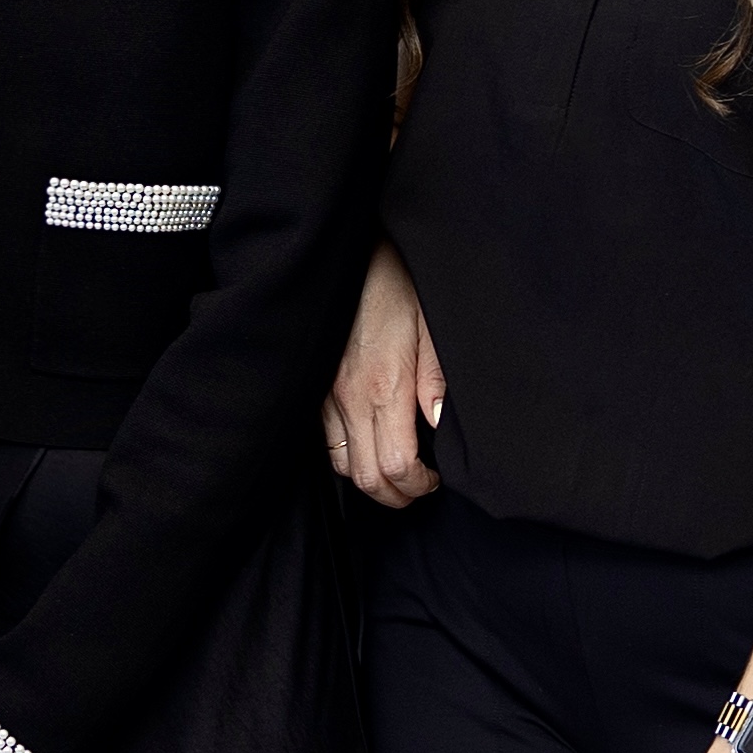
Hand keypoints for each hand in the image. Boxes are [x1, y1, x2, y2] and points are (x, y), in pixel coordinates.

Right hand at [325, 249, 444, 505]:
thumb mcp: (432, 330)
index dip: (417, 485)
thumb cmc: (396, 288)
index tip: (435, 478)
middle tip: (420, 486)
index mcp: (384, 387)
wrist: (350, 258)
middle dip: (396, 495)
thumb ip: (437, 384)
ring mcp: (326, 396)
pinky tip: (370, 443)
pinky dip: (349, 457)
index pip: (395, 466)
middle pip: (365, 479)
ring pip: (343, 466)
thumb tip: (438, 429)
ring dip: (371, 479)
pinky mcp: (314, 389)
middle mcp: (348, 399)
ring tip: (397, 469)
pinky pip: (326, 442)